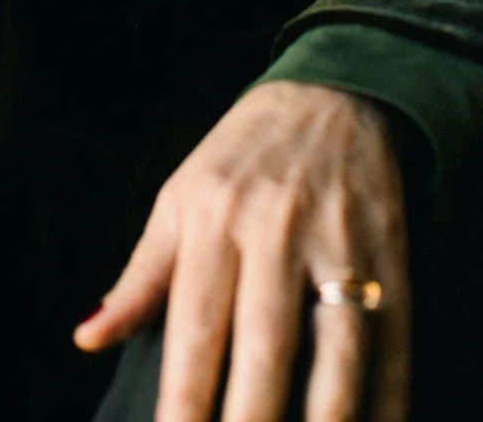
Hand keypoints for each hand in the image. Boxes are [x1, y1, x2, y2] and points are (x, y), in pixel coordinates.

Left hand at [74, 82, 409, 421]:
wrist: (332, 93)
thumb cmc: (240, 158)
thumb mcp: (178, 198)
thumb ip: (140, 276)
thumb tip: (89, 335)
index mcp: (215, 218)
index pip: (195, 326)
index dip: (184, 400)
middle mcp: (277, 230)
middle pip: (266, 345)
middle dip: (251, 419)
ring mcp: (340, 243)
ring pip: (339, 350)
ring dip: (327, 418)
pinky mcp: (393, 256)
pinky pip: (393, 342)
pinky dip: (387, 398)